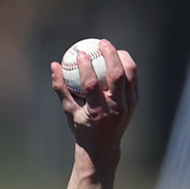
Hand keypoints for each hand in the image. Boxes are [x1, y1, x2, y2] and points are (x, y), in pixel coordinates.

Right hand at [49, 38, 137, 160]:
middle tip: (101, 43)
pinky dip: (126, 64)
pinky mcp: (135, 101)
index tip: (80, 53)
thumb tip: (54, 65)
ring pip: (130, 74)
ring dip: (121, 57)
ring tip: (110, 48)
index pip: (91, 85)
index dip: (85, 67)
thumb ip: (61, 88)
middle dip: (110, 55)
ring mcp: (128, 105)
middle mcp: (116, 108)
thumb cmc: (81, 126)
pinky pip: (133, 77)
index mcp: (97, 112)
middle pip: (117, 76)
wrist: (103, 146)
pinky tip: (117, 56)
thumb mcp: (69, 110)